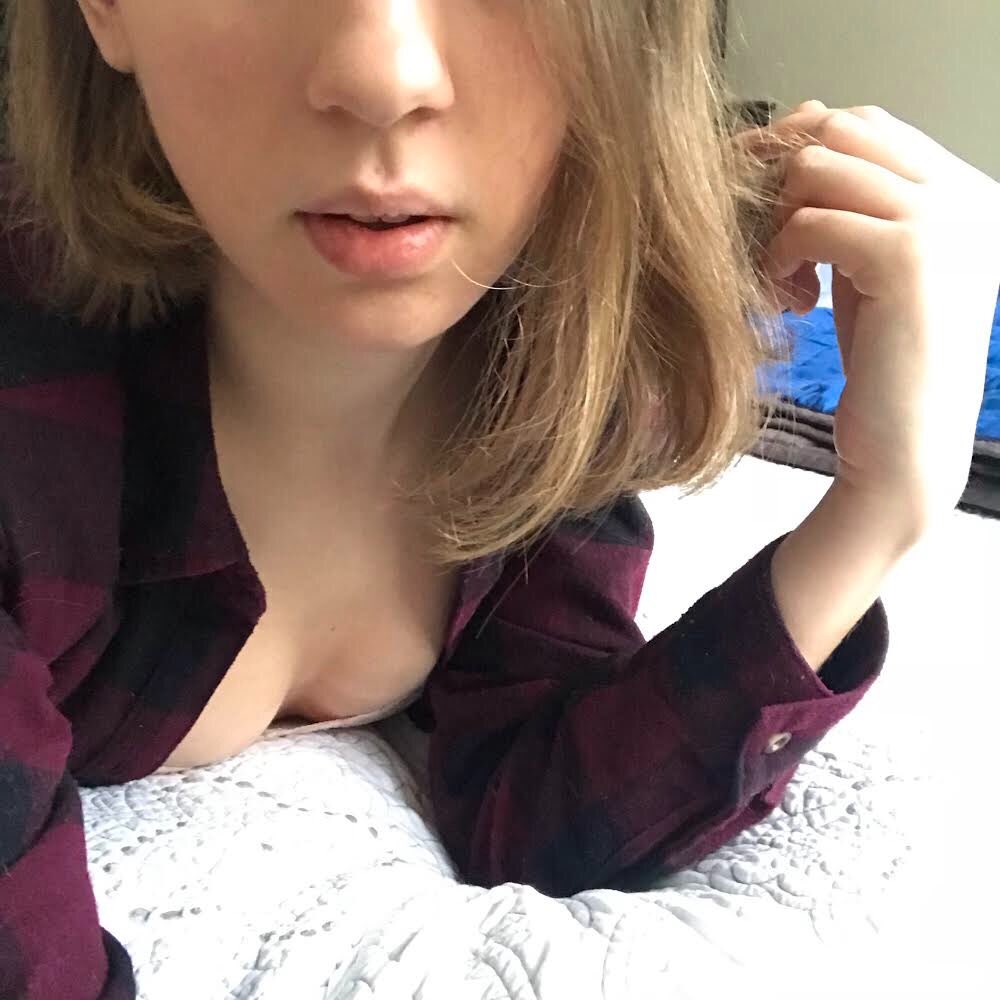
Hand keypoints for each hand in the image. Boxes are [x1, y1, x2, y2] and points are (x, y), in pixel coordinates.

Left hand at [738, 99, 999, 533]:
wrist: (908, 448)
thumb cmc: (887, 365)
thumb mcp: (875, 271)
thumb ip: (855, 209)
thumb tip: (801, 137)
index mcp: (964, 194)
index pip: (868, 126)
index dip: (803, 155)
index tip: (771, 212)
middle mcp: (965, 196)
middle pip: (842, 129)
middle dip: (785, 177)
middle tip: (768, 238)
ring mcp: (943, 222)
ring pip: (819, 167)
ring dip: (779, 218)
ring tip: (781, 276)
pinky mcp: (908, 258)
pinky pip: (810, 221)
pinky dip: (780, 255)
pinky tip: (786, 298)